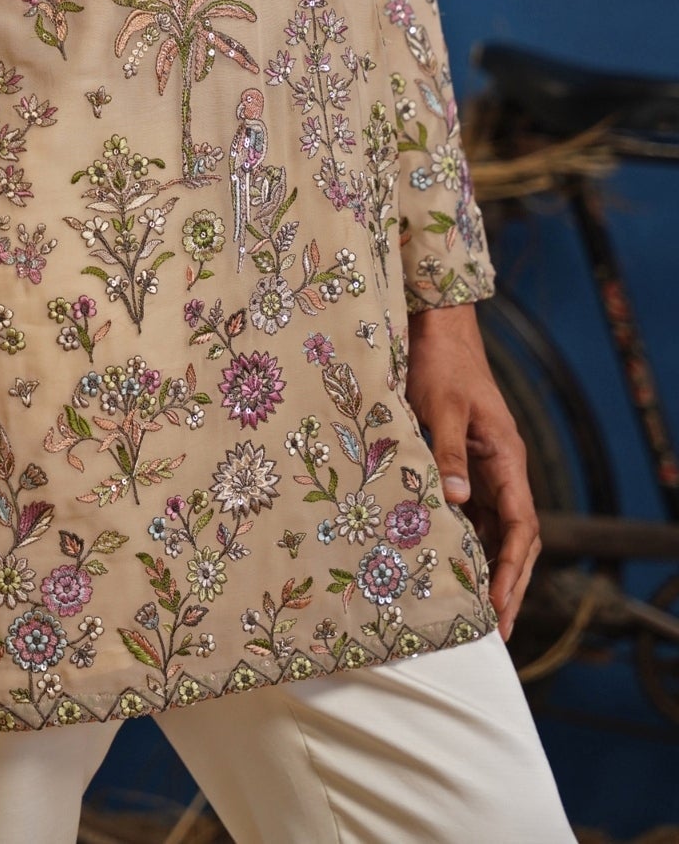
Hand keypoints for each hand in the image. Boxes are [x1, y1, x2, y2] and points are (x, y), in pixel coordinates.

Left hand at [404, 302, 540, 642]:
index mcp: (507, 459)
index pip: (521, 527)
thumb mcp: (440, 408)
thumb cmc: (441, 364)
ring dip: (488, 567)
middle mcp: (502, 469)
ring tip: (473, 610)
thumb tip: (456, 502)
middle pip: (515, 538)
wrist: (437, 330)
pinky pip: (472, 510)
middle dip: (509, 583)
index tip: (499, 606)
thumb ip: (448, 454)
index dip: (511, 570)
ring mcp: (485, 467)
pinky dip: (466, 540)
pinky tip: (449, 563)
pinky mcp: (465, 462)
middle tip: (497, 628)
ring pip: (495, 528)